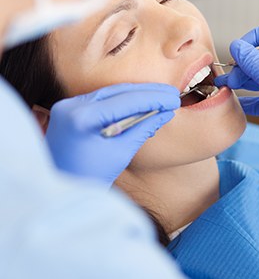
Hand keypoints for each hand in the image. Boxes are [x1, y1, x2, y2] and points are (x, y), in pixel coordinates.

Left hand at [46, 83, 179, 187]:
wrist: (61, 189)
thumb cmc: (90, 178)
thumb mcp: (121, 153)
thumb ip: (143, 128)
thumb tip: (166, 113)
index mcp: (82, 118)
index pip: (126, 101)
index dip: (154, 98)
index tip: (174, 99)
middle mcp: (71, 106)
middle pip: (118, 91)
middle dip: (148, 92)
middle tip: (172, 94)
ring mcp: (68, 105)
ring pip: (110, 93)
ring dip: (137, 95)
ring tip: (161, 96)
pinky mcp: (70, 109)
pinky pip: (102, 99)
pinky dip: (123, 101)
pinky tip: (142, 103)